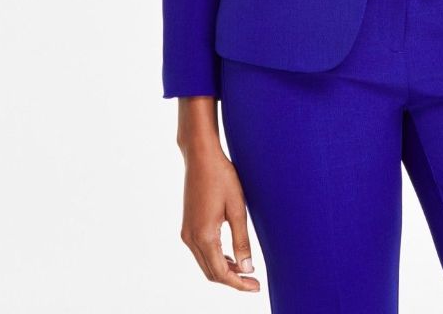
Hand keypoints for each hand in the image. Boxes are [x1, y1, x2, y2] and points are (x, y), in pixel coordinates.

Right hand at [177, 99, 259, 292]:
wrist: (201, 156)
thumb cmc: (222, 177)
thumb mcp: (237, 208)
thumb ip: (241, 240)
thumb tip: (246, 269)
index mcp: (204, 236)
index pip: (221, 272)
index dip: (239, 284)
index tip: (256, 287)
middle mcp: (191, 238)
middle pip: (211, 272)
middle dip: (232, 280)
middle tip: (253, 282)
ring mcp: (186, 232)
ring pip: (205, 263)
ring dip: (224, 270)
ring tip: (245, 270)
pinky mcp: (188, 226)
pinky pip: (201, 252)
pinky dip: (216, 259)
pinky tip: (230, 255)